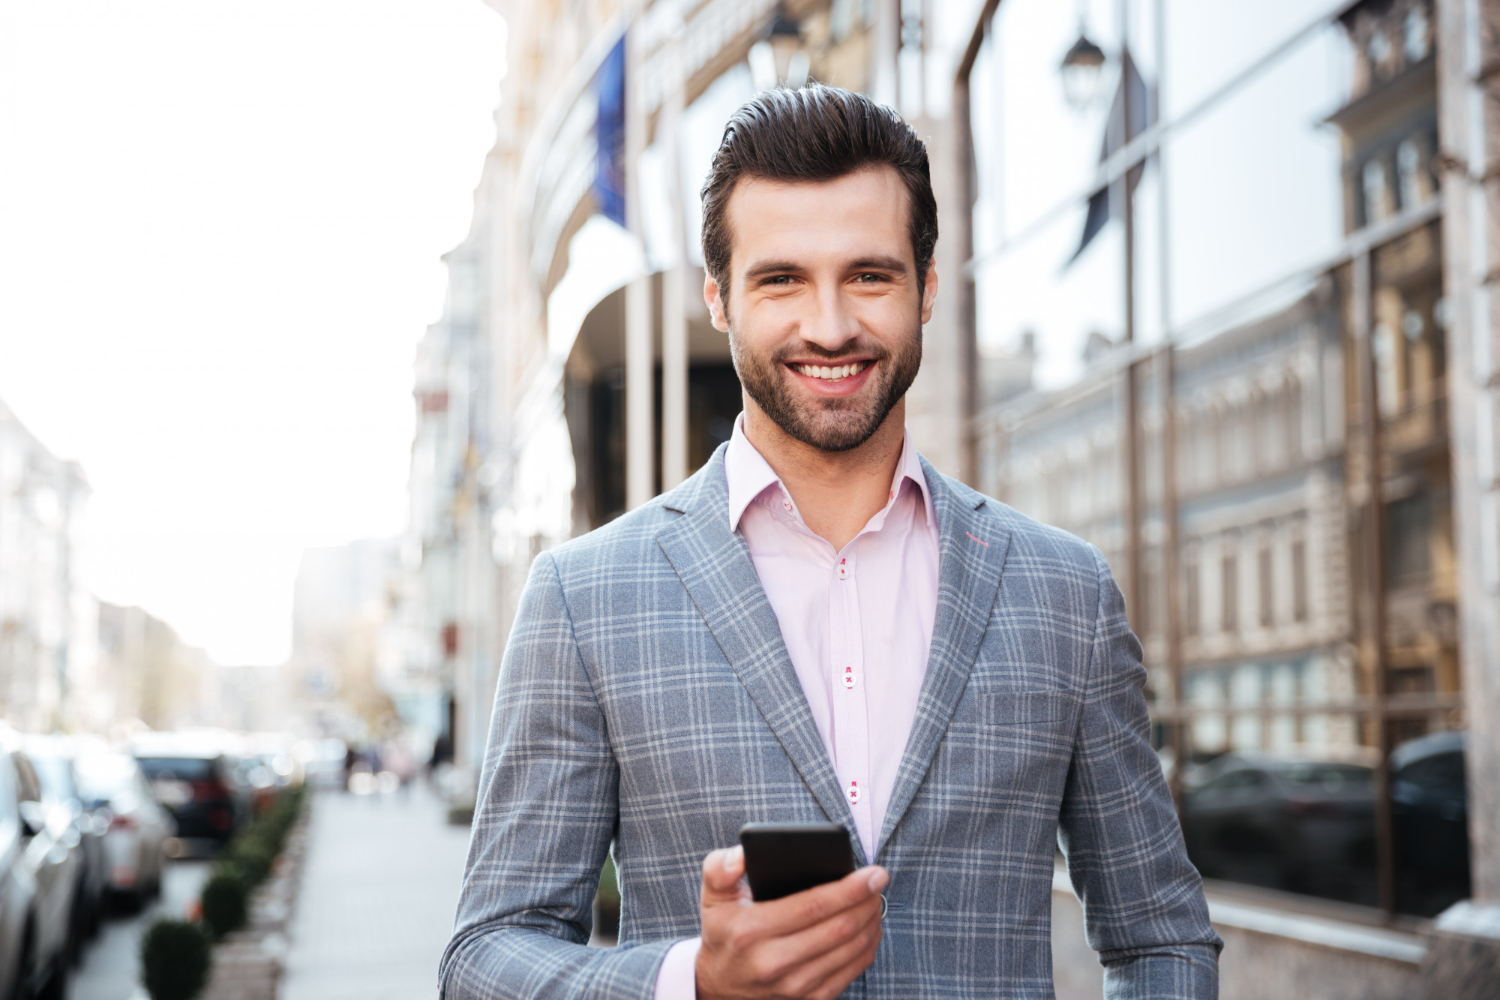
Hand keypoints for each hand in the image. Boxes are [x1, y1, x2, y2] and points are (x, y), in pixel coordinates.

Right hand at [694, 845, 886, 999]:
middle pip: (839, 928)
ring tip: (875, 899)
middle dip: (867, 901)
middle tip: (879, 880)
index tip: (873, 873)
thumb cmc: (723, 931)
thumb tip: (743, 854)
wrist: (718, 986)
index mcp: (752, 931)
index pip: (813, 906)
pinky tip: (869, 927)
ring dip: (871, 922)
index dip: (849, 888)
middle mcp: (774, 963)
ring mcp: (794, 986)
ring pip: (850, 951)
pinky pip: (852, 972)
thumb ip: (720, 867)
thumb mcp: (713, 896)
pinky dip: (868, 947)